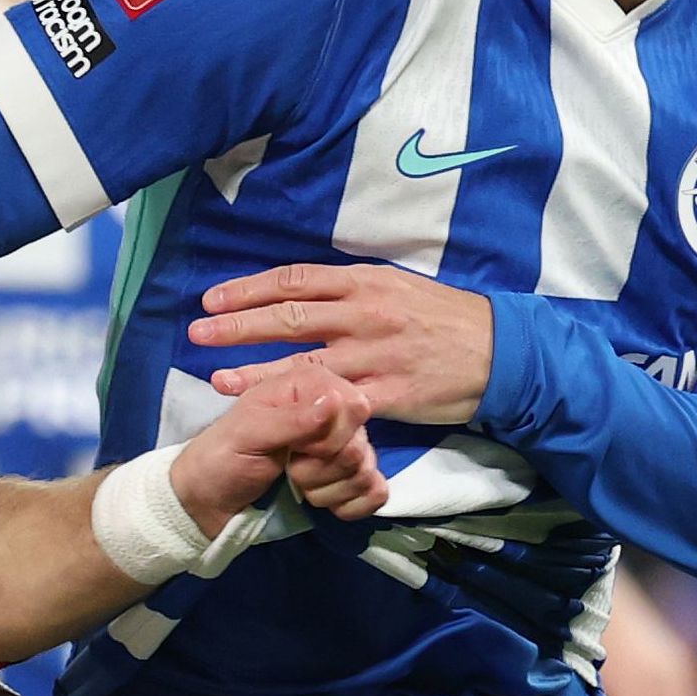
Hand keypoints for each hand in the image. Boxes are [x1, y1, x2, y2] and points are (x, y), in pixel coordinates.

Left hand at [170, 357, 389, 530]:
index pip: (354, 408)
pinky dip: (348, 506)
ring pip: (366, 473)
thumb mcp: (247, 433)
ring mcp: (346, 447)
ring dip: (325, 490)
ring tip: (295, 483)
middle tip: (288, 468)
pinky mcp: (351, 480)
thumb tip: (334, 402)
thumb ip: (290, 419)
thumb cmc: (222, 458)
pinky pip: (376, 493)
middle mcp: (335, 411)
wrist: (211, 500)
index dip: (327, 438)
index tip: (294, 448)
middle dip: (320, 469)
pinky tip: (321, 504)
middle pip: (360, 446)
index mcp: (312, 385)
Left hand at [197, 264, 494, 425]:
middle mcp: (364, 314)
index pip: (294, 280)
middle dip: (237, 325)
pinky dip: (299, 410)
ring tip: (214, 378)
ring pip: (302, 363)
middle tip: (197, 331)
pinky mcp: (387, 395)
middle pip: (288, 317)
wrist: (499, 352)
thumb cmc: (445, 318)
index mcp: (365, 282)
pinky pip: (334, 404)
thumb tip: (305, 291)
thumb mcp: (399, 287)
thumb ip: (352, 291)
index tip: (212, 298)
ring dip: (253, 371)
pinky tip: (271, 415)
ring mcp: (375, 356)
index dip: (249, 289)